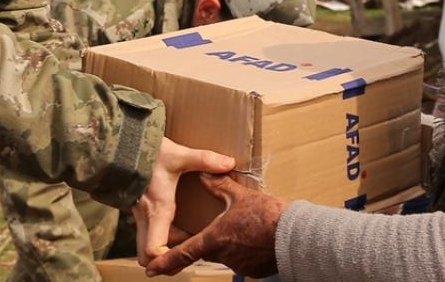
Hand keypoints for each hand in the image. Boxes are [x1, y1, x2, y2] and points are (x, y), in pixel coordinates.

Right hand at [133, 138, 234, 264]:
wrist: (119, 141)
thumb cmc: (147, 150)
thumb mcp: (178, 155)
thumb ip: (204, 160)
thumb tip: (229, 163)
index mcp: (156, 210)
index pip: (153, 251)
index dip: (167, 260)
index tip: (184, 257)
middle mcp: (145, 216)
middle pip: (146, 255)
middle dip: (164, 260)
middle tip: (185, 253)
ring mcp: (138, 212)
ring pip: (145, 243)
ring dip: (163, 246)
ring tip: (186, 238)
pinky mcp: (136, 206)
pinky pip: (145, 230)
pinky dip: (159, 234)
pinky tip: (175, 223)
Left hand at [146, 172, 285, 277]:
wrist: (295, 236)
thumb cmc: (267, 215)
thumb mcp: (240, 195)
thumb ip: (218, 185)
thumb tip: (204, 173)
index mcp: (214, 239)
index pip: (182, 254)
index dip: (163, 262)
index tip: (149, 268)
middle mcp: (223, 256)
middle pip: (206, 251)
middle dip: (207, 242)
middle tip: (216, 231)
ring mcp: (239, 266)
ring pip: (226, 255)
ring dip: (230, 244)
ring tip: (245, 231)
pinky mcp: (254, 271)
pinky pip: (243, 260)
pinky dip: (244, 251)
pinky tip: (256, 238)